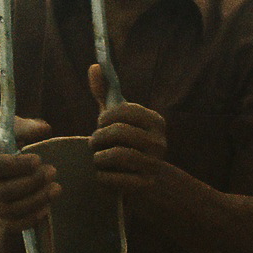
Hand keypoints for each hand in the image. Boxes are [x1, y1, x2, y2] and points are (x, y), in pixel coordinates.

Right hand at [0, 117, 56, 229]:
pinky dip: (30, 219)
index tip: (39, 159)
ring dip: (35, 201)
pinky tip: (46, 207)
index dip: (17, 165)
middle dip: (32, 183)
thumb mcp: (4, 126)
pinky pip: (9, 223)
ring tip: (55, 188)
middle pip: (2, 191)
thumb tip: (44, 129)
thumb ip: (24, 127)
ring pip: (7, 209)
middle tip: (52, 172)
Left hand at [88, 64, 168, 194]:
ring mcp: (154, 164)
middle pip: (119, 132)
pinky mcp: (145, 186)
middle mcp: (159, 142)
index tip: (100, 125)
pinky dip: (102, 177)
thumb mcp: (119, 119)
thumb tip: (94, 66)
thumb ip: (105, 94)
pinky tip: (101, 175)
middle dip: (98, 138)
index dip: (104, 118)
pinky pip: (115, 179)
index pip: (123, 111)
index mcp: (155, 121)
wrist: (151, 184)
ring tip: (97, 159)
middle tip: (94, 144)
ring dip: (99, 157)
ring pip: (117, 155)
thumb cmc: (127, 144)